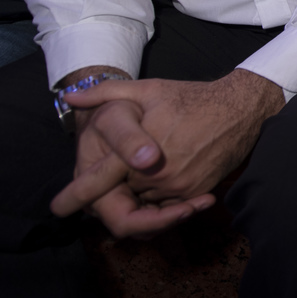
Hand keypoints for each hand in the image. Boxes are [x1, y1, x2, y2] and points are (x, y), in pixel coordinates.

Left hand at [51, 70, 282, 235]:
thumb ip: (106, 93)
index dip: (75, 195)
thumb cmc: (191, 98)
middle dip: (116, 189)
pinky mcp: (195, 193)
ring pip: (144, 202)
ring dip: (139, 192)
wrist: (239, 110)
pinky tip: (163, 174)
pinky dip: (161, 197)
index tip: (57, 208)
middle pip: (122, 195)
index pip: (100, 180)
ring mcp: (178, 187)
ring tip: (145, 170)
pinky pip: (168, 205)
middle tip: (120, 175)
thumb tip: (70, 95)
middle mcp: (156, 176)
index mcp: (139, 152)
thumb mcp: (148, 89)